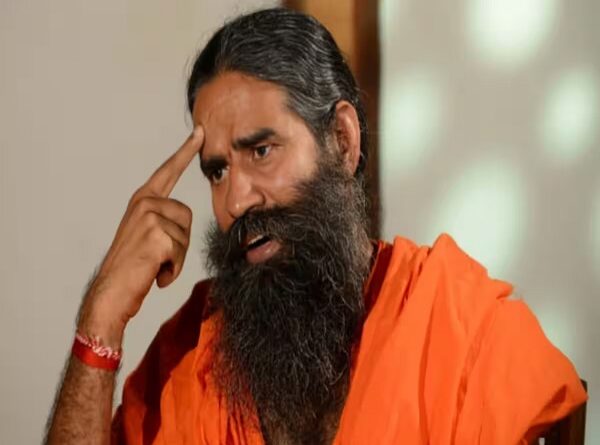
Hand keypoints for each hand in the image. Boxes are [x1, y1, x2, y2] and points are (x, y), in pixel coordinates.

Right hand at [78, 127, 203, 345]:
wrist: (111, 292)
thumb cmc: (132, 267)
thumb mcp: (145, 234)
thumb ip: (162, 217)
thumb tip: (183, 215)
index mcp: (143, 200)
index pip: (169, 171)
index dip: (185, 151)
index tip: (201, 131)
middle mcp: (145, 203)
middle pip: (187, 215)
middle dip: (179, 242)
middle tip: (155, 256)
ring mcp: (149, 216)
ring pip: (186, 235)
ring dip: (175, 258)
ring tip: (152, 264)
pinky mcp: (156, 234)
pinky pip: (182, 252)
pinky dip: (173, 270)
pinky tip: (154, 274)